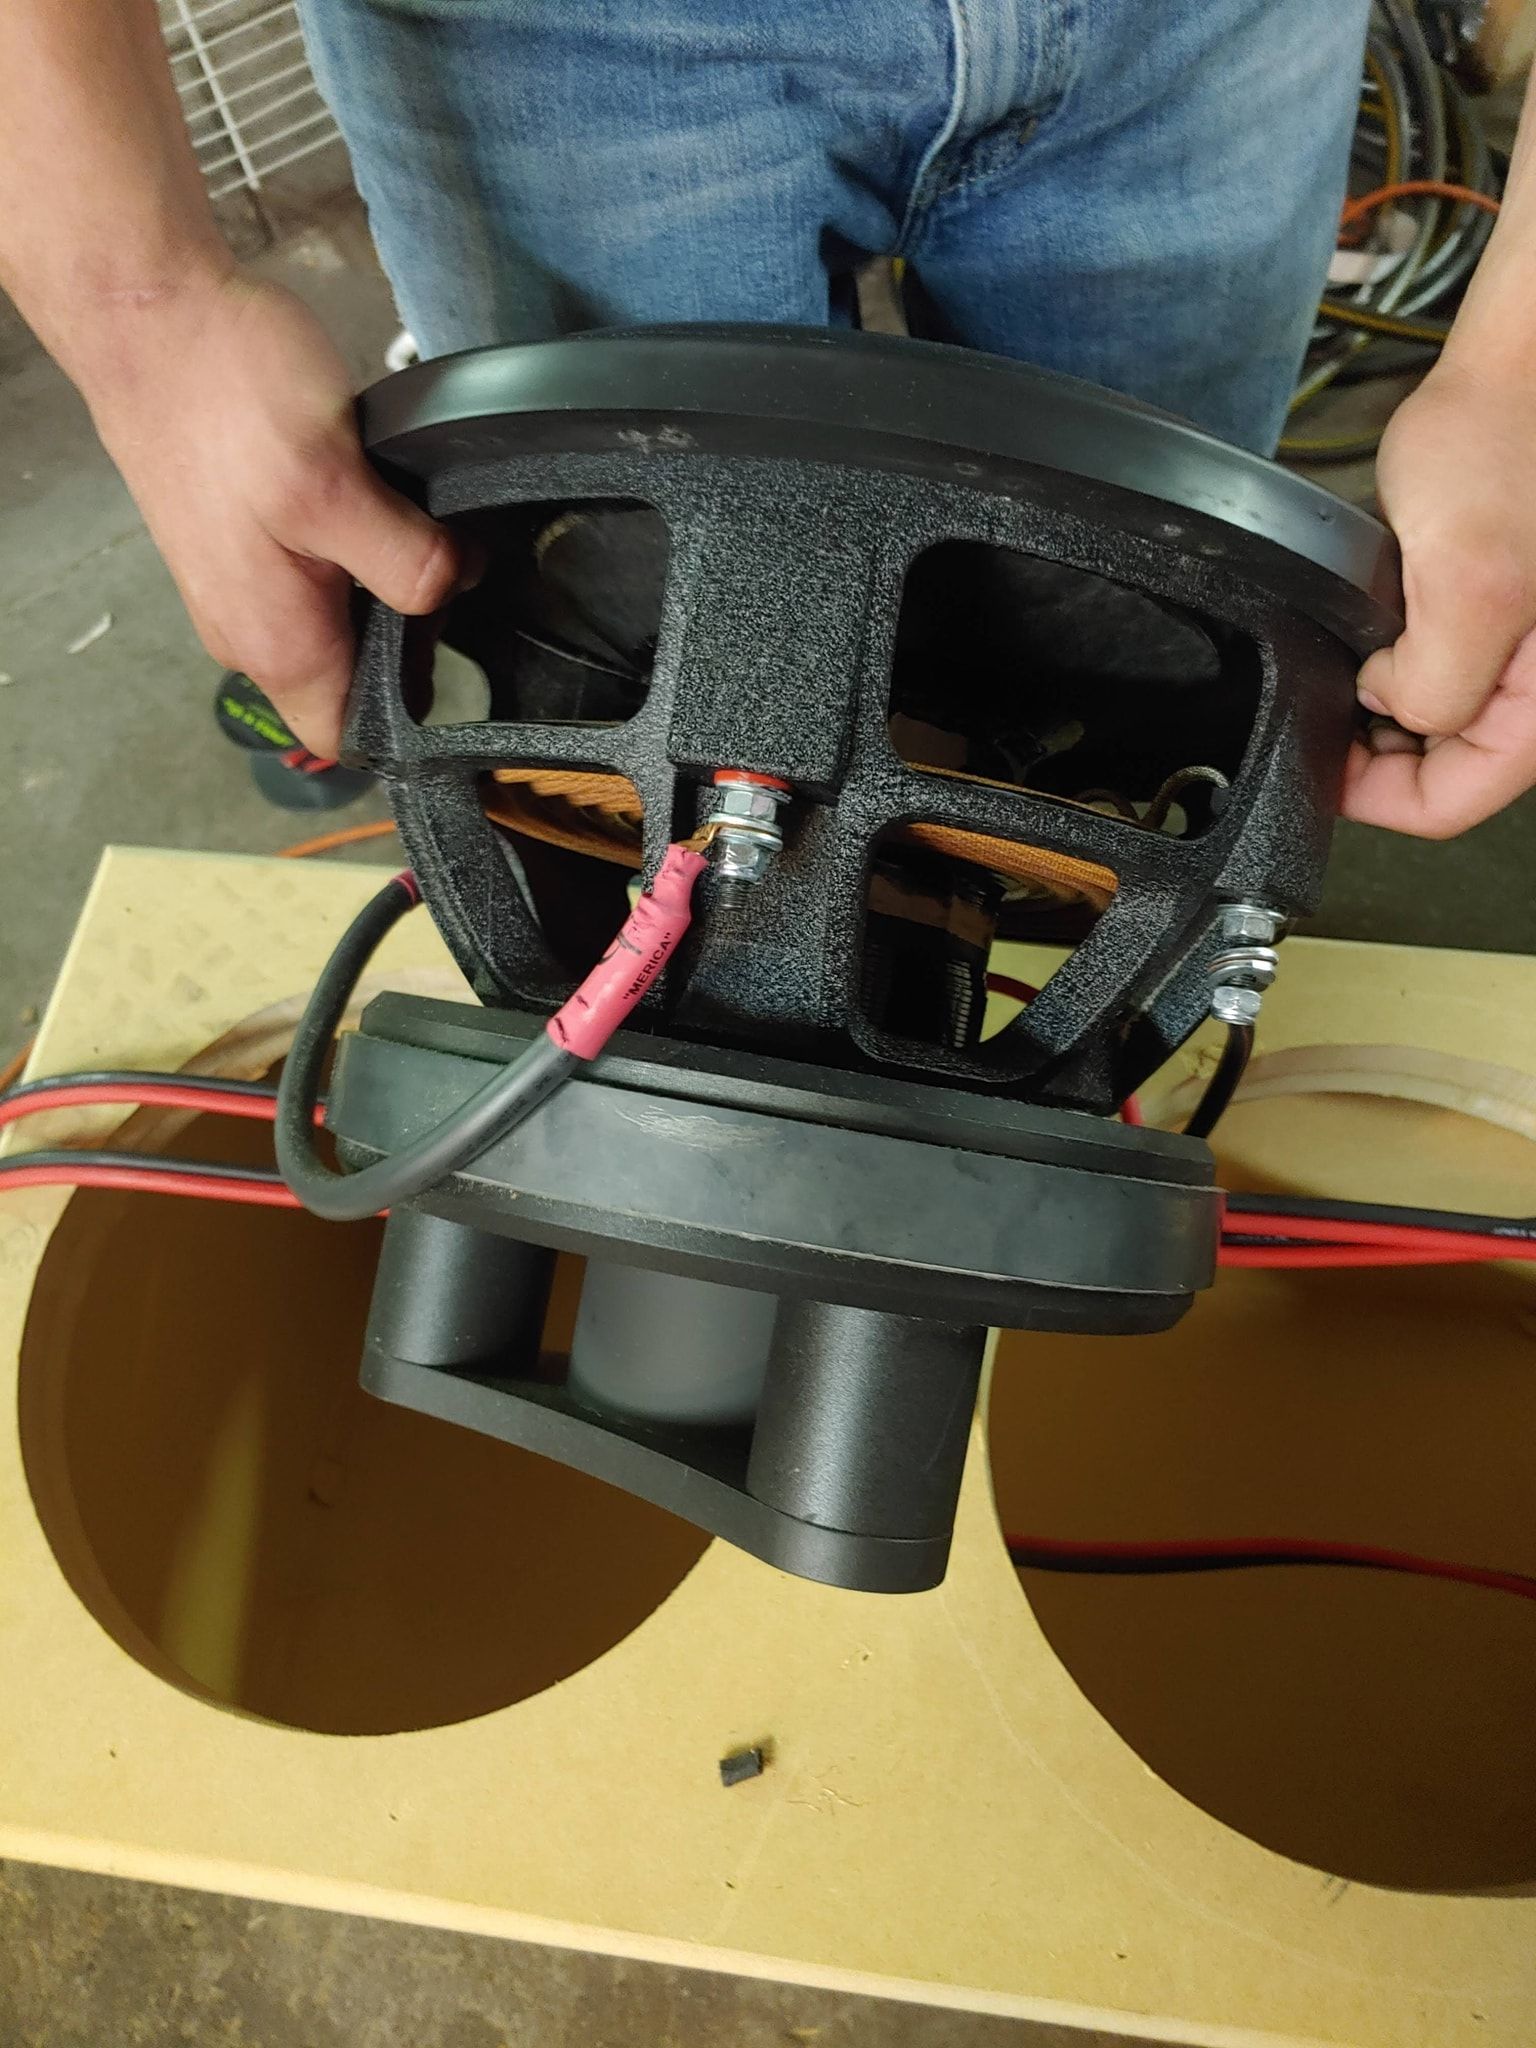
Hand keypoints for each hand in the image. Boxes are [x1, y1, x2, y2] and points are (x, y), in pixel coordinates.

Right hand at [79, 270, 460, 754]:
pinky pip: (312, 578)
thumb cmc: (226, 398)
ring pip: (335, 625)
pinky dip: (352, 553)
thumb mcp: (337, 485)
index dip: (410, 722)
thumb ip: (408, 560)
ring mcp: (240, 588)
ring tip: (416, 530)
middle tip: (451, 574)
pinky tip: (374, 503)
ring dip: (382, 590)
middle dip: (408, 642)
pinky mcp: (239, 543)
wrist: (145, 314)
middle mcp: (250, 633)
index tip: (465, 668)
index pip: (348, 738)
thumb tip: (458, 586)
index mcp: (276, 644)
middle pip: (350, 681)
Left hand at [1344, 361, 1535, 837]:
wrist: (1524, 360)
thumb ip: (1432, 681)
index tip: (1316, 766)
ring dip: (1385, 701)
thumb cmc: (1512, 444)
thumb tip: (1389, 709)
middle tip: (1327, 701)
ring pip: (1437, 721)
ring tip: (1353, 655)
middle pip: (1444, 770)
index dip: (1372, 798)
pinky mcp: (1497, 610)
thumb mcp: (1466, 584)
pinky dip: (1397, 656)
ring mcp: (1520, 647)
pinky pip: (1440, 666)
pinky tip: (1375, 622)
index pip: (1452, 804)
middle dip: (1378, 747)